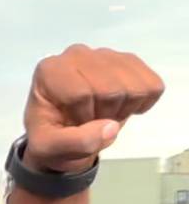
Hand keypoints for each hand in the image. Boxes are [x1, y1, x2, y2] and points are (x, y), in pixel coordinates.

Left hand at [22, 46, 163, 173]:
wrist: (64, 129)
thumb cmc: (52, 135)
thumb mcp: (50, 148)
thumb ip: (75, 143)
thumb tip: (111, 127)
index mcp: (50, 71)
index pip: (80, 94)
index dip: (83, 117)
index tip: (73, 122)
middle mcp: (77, 54)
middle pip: (111, 89)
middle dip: (105, 114)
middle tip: (90, 119)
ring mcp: (106, 54)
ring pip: (135, 87)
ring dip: (123, 109)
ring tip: (103, 113)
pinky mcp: (129, 61)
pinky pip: (153, 85)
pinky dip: (142, 103)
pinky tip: (121, 105)